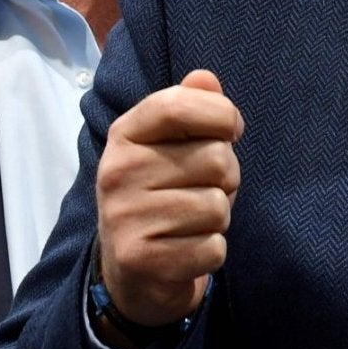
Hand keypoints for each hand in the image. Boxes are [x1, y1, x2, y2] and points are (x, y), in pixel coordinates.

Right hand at [94, 69, 241, 327]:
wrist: (132, 269)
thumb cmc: (164, 193)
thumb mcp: (171, 144)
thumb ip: (190, 107)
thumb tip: (205, 79)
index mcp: (125, 135)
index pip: (178, 104)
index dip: (221, 114)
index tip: (230, 130)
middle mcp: (117, 172)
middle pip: (216, 159)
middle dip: (227, 178)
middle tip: (203, 189)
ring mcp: (124, 217)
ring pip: (218, 207)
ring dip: (219, 218)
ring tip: (192, 221)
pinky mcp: (141, 260)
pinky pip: (213, 248)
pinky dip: (211, 251)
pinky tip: (187, 250)